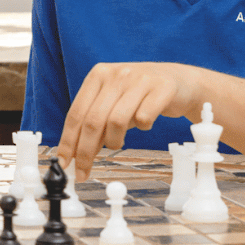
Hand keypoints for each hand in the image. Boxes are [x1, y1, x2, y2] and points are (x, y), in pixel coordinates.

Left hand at [59, 62, 201, 180]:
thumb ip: (95, 122)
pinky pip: (144, 118)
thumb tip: (76, 154)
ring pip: (116, 121)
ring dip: (114, 141)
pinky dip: (142, 128)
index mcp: (98, 75)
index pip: (76, 113)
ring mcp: (139, 79)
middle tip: (85, 171)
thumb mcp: (113, 101)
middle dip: (86, 152)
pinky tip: (145, 124)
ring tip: (118, 142)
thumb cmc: (141, 96)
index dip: (68, 141)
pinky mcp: (162, 88)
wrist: (180, 81)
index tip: (65, 163)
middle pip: (93, 121)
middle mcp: (116, 74)